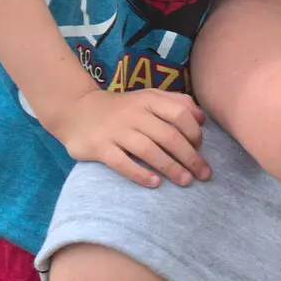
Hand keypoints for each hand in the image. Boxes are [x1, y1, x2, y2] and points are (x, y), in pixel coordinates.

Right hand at [47, 87, 210, 188]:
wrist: (76, 109)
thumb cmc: (121, 108)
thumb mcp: (148, 97)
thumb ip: (176, 103)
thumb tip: (203, 120)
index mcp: (149, 99)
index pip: (180, 113)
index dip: (194, 132)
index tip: (200, 148)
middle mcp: (134, 114)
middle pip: (168, 136)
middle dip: (190, 157)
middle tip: (203, 174)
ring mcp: (115, 131)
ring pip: (148, 150)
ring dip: (170, 167)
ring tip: (185, 181)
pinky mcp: (99, 147)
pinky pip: (122, 163)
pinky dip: (140, 174)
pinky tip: (155, 183)